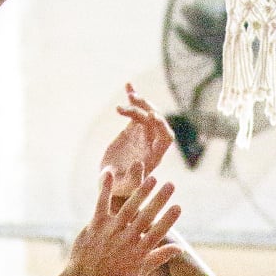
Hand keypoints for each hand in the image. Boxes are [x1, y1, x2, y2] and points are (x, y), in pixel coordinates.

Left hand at [67, 172, 181, 275]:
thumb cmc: (116, 274)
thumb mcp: (141, 269)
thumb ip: (161, 256)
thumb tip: (181, 248)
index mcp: (139, 251)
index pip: (157, 233)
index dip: (168, 220)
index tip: (178, 206)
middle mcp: (126, 240)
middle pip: (146, 217)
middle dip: (159, 200)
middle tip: (171, 185)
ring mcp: (111, 231)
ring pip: (129, 208)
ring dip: (141, 193)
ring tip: (153, 178)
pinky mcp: (96, 224)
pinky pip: (102, 203)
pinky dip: (105, 189)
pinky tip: (110, 173)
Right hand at [101, 84, 174, 199]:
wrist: (110, 183)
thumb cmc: (118, 189)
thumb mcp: (124, 187)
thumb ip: (133, 179)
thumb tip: (140, 163)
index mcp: (154, 157)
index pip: (166, 139)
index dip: (162, 126)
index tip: (151, 117)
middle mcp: (151, 144)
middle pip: (157, 122)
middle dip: (149, 109)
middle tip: (134, 101)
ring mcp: (142, 135)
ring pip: (147, 113)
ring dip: (140, 102)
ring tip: (129, 94)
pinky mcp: (132, 129)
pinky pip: (136, 111)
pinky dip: (133, 99)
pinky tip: (128, 85)